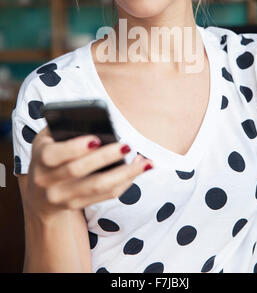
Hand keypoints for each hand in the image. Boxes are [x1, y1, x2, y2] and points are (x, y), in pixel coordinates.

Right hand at [24, 126, 152, 217]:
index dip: (75, 147)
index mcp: (40, 158)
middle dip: (106, 157)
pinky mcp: (78, 206)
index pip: (55, 155)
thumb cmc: (49, 153)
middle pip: (79, 170)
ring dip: (125, 174)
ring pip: (98, 187)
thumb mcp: (48, 139)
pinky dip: (126, 182)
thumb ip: (64, 129)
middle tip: (127, 145)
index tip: (97, 139)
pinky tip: (138, 169)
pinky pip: (106, 195)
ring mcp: (62, 197)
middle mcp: (47, 181)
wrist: (40, 194)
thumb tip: (96, 123)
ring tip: (145, 162)